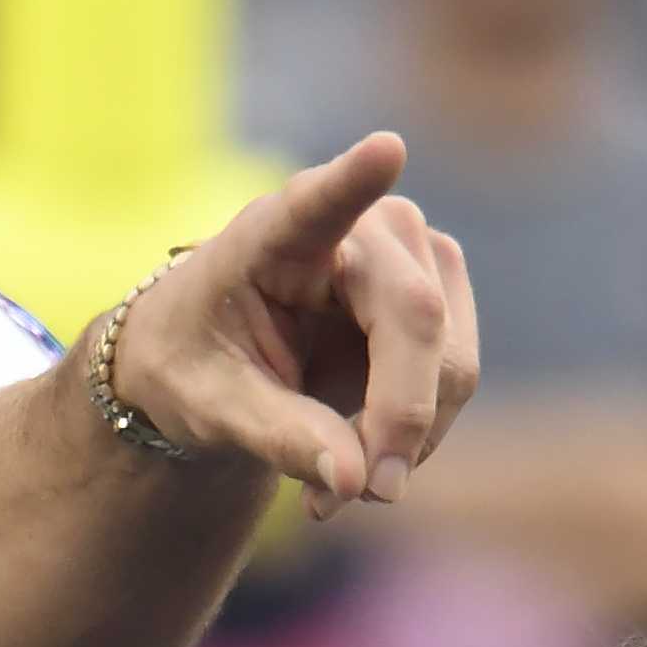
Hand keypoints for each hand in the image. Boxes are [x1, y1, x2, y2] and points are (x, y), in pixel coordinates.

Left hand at [103, 131, 478, 519]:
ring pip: (451, 360)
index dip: (354, 178)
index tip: (384, 149)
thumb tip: (355, 481)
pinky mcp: (439, 300)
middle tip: (356, 498)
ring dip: (409, 441)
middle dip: (398, 421)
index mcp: (274, 231)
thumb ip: (278, 434)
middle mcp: (360, 227)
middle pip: (416, 318)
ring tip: (338, 494)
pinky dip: (416, 439)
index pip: (319, 201)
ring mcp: (412, 258)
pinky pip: (454, 381)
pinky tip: (359, 469)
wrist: (209, 361)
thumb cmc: (192, 363)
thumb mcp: (209, 406)